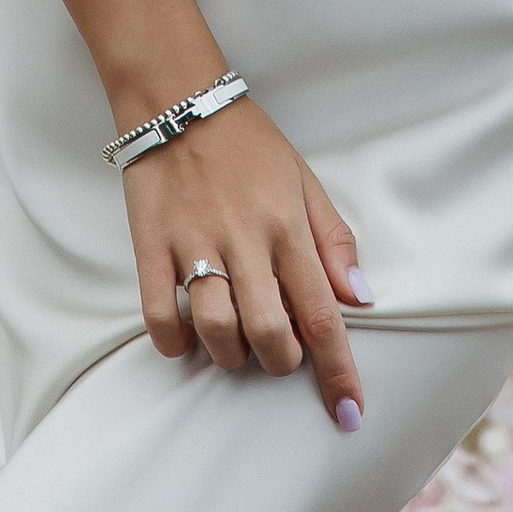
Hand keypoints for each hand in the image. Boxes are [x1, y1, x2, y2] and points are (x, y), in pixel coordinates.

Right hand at [125, 100, 372, 427]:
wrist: (179, 99)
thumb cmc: (249, 144)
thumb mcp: (304, 180)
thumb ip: (333, 240)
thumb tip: (360, 299)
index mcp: (287, 224)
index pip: (323, 313)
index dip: (339, 371)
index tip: (350, 412)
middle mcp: (244, 238)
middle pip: (270, 333)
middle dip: (282, 363)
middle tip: (281, 353)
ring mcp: (194, 243)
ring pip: (218, 331)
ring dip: (232, 355)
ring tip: (237, 343)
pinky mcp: (151, 245)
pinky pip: (159, 315)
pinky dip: (175, 341)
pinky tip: (187, 337)